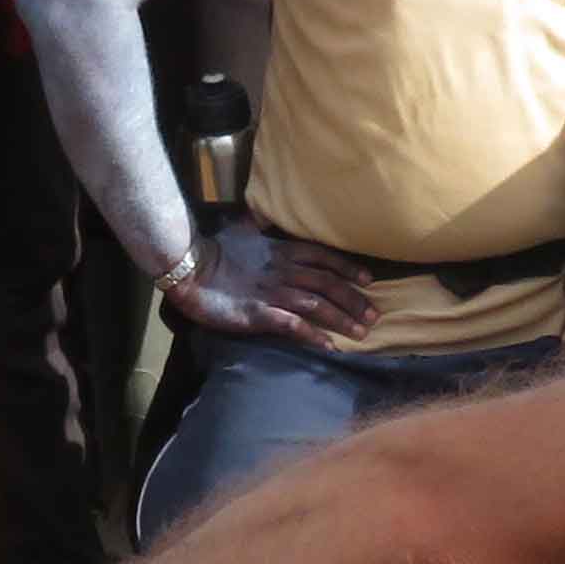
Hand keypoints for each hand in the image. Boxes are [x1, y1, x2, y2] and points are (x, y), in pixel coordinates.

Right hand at [162, 219, 378, 350]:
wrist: (188, 267)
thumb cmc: (213, 248)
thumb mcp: (241, 229)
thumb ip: (258, 225)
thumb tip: (263, 216)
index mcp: (282, 251)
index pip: (325, 258)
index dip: (349, 269)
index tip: (369, 280)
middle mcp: (285, 271)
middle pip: (329, 284)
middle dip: (355, 300)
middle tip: (375, 315)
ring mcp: (274, 293)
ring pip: (319, 305)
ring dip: (343, 319)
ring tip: (362, 333)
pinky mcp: (260, 314)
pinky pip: (295, 326)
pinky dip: (315, 336)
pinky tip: (330, 347)